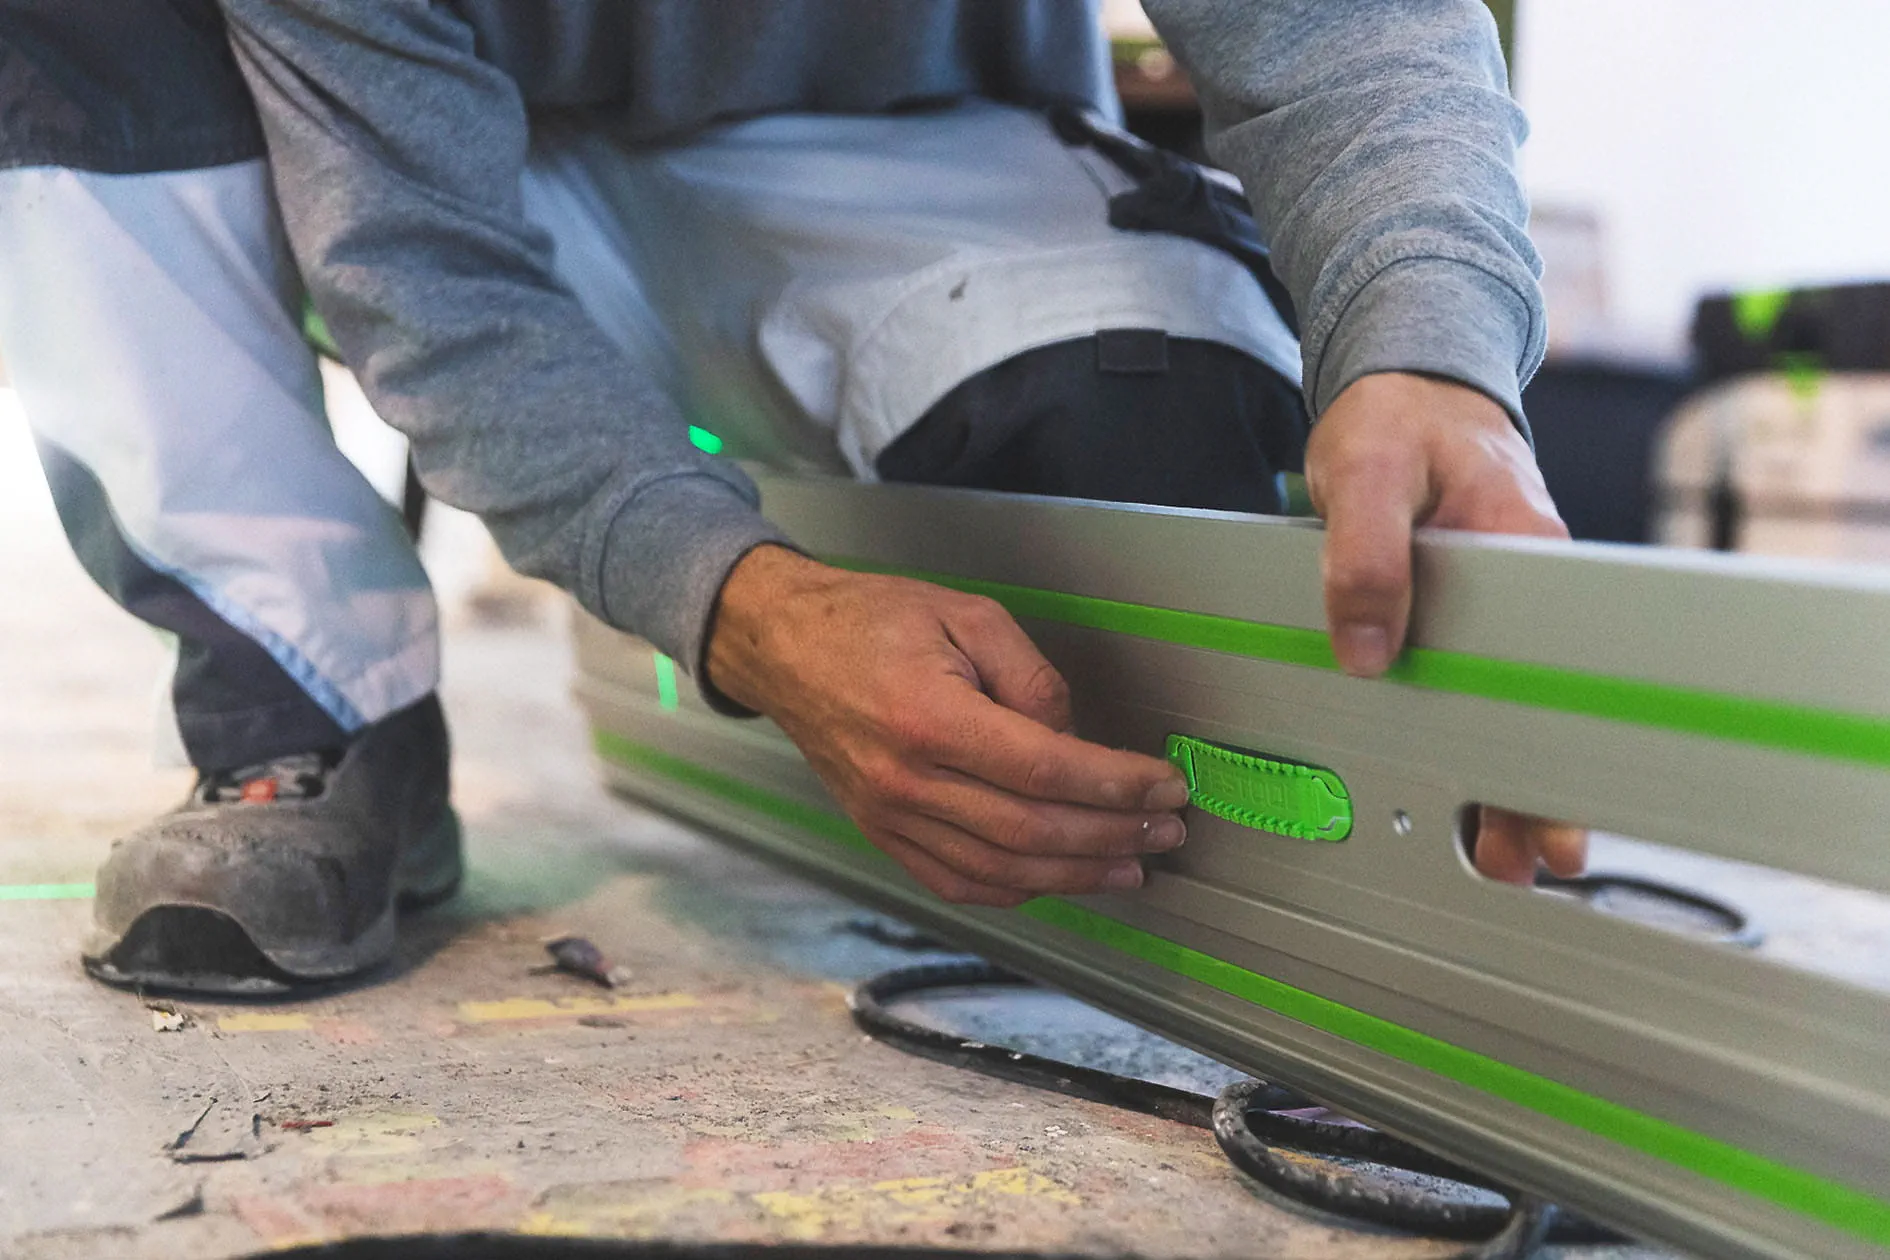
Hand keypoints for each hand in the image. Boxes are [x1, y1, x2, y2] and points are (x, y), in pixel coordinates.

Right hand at [705, 545, 1190, 905]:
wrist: (786, 647)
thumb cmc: (873, 621)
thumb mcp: (968, 615)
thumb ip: (1032, 677)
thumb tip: (1076, 740)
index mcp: (929, 716)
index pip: (1045, 769)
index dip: (1116, 785)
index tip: (1164, 785)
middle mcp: (907, 779)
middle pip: (1032, 830)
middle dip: (1113, 835)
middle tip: (1165, 830)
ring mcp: (890, 816)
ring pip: (1002, 870)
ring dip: (1078, 874)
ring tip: (1132, 865)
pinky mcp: (883, 834)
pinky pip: (958, 882)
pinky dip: (1018, 890)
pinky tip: (1060, 878)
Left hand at [1306, 372, 1586, 882]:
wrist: (1400, 385)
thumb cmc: (1396, 419)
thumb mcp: (1367, 473)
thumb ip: (1365, 553)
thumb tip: (1367, 650)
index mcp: (1521, 549)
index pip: (1549, 669)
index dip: (1555, 750)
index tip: (1551, 816)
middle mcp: (1525, 583)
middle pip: (1540, 702)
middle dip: (1537, 788)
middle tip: (1531, 863)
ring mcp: (1497, 599)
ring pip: (1510, 699)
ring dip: (1503, 772)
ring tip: (1503, 853)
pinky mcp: (1460, 605)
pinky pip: (1473, 675)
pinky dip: (1469, 728)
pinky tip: (1463, 779)